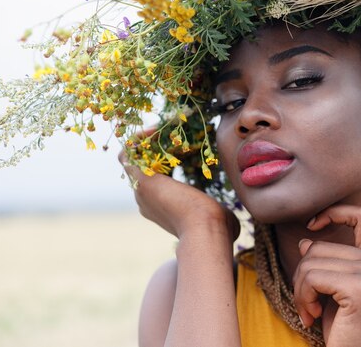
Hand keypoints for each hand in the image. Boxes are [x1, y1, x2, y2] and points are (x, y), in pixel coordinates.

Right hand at [118, 134, 238, 239]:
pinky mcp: (142, 181)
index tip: (181, 148)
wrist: (205, 232)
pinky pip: (127, 153)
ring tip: (162, 128)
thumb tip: (233, 223)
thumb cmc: (217, 228)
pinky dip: (137, 139)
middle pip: (142, 166)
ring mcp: (141, 191)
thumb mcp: (216, 218)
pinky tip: (155, 129)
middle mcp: (145, 200)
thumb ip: (218, 215)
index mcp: (160, 209)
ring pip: (132, 158)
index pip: (156, 179)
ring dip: (144, 141)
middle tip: (173, 133)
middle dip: (154, 147)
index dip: (165, 161)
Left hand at [293, 205, 360, 346]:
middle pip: (319, 247)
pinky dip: (302, 297)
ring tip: (310, 311)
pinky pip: (312, 278)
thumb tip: (306, 242)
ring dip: (300, 291)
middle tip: (307, 303)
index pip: (360, 216)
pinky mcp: (360, 288)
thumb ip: (326, 262)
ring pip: (310, 262)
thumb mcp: (333, 289)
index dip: (333, 212)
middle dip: (302, 276)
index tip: (312, 225)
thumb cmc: (345, 328)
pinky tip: (312, 316)